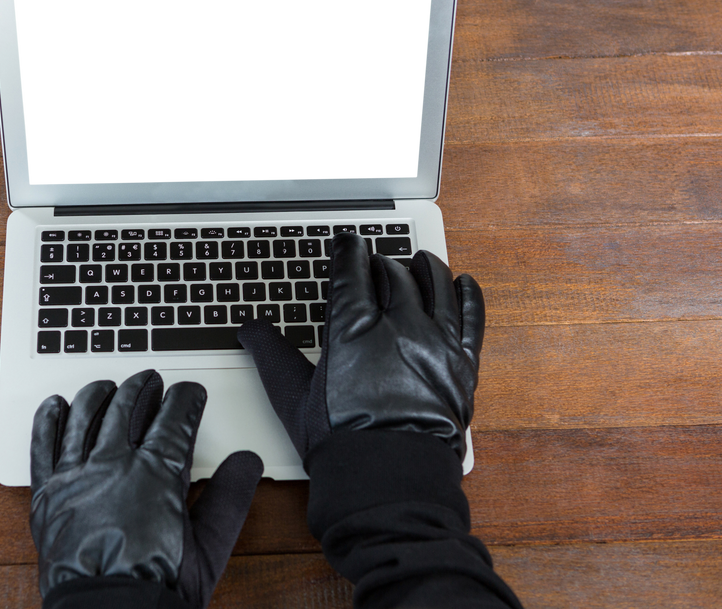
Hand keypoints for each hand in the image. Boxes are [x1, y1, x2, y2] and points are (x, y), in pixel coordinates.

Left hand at [29, 369, 263, 607]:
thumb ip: (230, 498)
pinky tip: (56, 405)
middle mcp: (114, 464)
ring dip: (99, 394)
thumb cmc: (157, 586)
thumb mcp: (209, 548)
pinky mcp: (48, 493)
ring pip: (85, 415)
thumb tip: (248, 462)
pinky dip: (49, 419)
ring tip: (107, 386)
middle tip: (151, 381)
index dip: (186, 399)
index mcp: (157, 473)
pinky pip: (44, 444)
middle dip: (143, 387)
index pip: (175, 418)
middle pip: (128, 407)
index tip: (190, 392)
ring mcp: (78, 475)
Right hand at [237, 233, 483, 461]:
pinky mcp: (462, 364)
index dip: (347, 251)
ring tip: (418, 261)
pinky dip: (467, 296)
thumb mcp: (293, 395)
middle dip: (380, 262)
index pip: (351, 271)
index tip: (347, 244)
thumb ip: (270, 354)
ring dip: (423, 268)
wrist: (387, 477)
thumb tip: (249, 329)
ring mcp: (435, 343)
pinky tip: (463, 283)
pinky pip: (471, 318)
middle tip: (374, 263)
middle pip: (392, 274)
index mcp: (354, 329)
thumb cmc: (340, 440)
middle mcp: (398, 327)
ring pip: (435, 285)